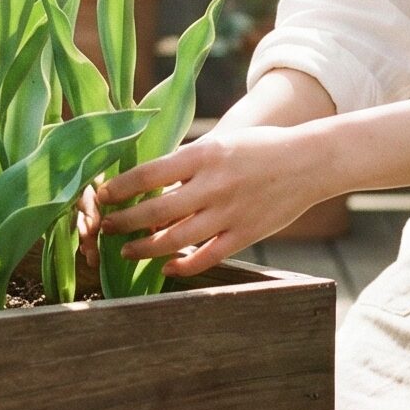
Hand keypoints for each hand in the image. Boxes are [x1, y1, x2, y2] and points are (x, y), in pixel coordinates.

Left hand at [95, 122, 338, 275]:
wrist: (308, 161)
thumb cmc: (259, 147)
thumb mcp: (219, 142)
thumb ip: (186, 162)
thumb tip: (147, 180)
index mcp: (204, 155)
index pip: (149, 174)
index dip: (120, 188)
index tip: (102, 196)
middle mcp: (213, 185)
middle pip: (156, 211)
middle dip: (124, 222)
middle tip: (104, 227)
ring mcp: (230, 213)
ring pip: (176, 239)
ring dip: (145, 248)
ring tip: (126, 251)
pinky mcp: (245, 235)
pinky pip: (207, 257)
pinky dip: (183, 266)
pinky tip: (166, 268)